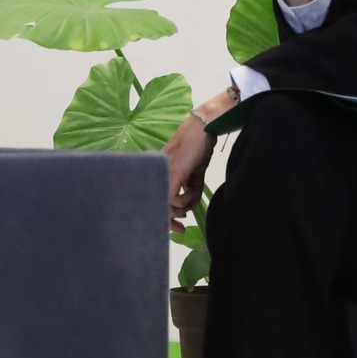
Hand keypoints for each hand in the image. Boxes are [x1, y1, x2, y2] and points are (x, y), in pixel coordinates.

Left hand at [164, 89, 233, 230]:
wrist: (204, 128)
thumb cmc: (199, 148)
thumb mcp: (194, 175)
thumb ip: (189, 191)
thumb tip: (187, 209)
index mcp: (158, 172)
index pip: (152, 198)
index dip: (162, 215)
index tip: (175, 226)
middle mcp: (156, 172)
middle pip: (154, 204)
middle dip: (168, 220)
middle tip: (180, 229)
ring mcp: (163, 172)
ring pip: (164, 203)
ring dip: (181, 208)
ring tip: (189, 205)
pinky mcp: (173, 172)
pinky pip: (172, 197)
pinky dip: (183, 200)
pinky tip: (190, 194)